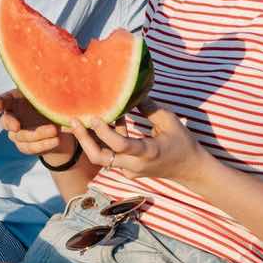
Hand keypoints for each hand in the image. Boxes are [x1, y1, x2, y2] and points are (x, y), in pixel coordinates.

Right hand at [0, 89, 78, 164]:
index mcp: (15, 101)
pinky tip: (56, 140)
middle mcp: (12, 117)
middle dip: (10, 123)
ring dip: (38, 134)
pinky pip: (30, 148)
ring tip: (55, 130)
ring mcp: (17, 133)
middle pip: (5, 121)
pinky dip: (44, 145)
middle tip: (17, 126)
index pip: (1, 101)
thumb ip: (48, 90)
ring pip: (21, 136)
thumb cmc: (50, 104)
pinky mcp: (25, 146)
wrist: (59, 127)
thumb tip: (58, 81)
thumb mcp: (50, 95)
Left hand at [65, 101, 209, 183]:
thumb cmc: (182, 142)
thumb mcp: (169, 120)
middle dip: (84, 140)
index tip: (93, 117)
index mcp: (148, 152)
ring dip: (91, 140)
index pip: (120, 145)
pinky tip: (106, 124)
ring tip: (80, 120)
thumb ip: (149, 107)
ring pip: (102, 158)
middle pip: (100, 157)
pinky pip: (110, 157)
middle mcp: (135, 165)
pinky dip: (105, 142)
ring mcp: (129, 171)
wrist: (189, 169)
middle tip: (72, 122)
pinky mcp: (127, 172)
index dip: (104, 131)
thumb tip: (131, 90)